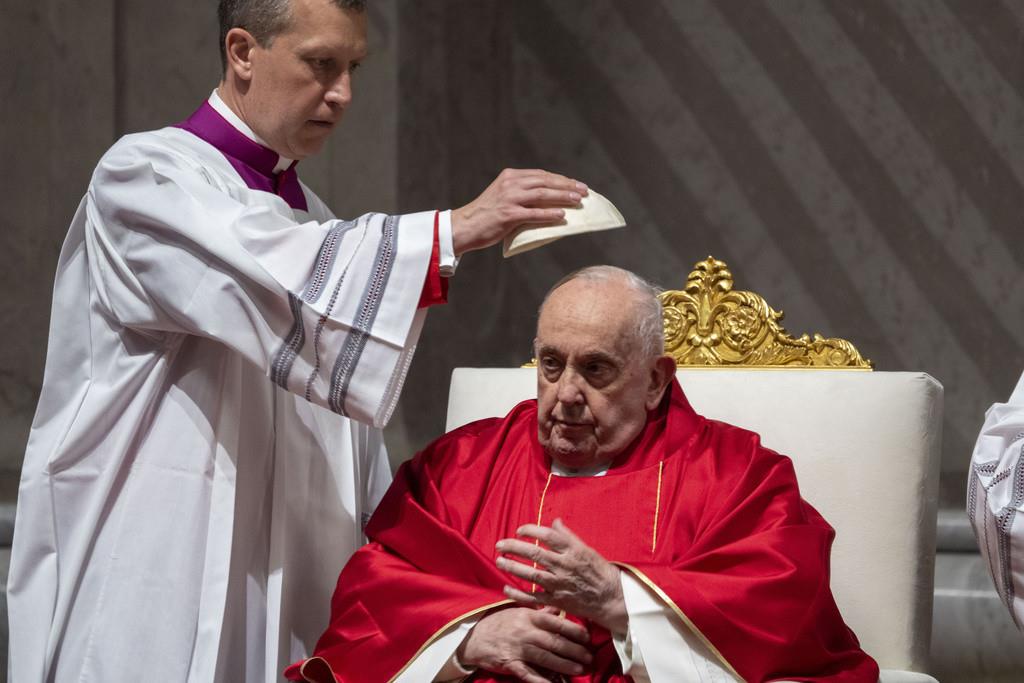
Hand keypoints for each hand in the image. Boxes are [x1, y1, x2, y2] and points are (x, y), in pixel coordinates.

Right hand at [450, 168, 587, 255]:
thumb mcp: (503, 197)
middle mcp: (510, 184)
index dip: (560, 179)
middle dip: (567, 185)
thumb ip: (522, 195)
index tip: (575, 184)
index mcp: (510, 177)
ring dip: (563, 197)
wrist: (464, 226)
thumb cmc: (486, 215)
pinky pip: (534, 213)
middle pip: (545, 181)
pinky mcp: (508, 215)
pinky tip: (562, 215)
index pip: (541, 175)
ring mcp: (509, 199)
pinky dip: (549, 214)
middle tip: (584, 191)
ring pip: (542, 194)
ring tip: (578, 201)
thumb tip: (548, 202)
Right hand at [457, 606, 592, 682]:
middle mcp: (525, 632)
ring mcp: (518, 649)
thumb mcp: (518, 612)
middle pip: (554, 642)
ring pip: (545, 658)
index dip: (574, 630)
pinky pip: (529, 674)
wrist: (474, 638)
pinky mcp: (511, 664)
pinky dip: (542, 681)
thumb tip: (559, 610)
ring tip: (579, 670)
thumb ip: (540, 612)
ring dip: (564, 665)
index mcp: (528, 616)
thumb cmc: (499, 623)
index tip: (587, 637)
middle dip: (574, 650)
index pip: (556, 623)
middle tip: (589, 657)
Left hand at [495, 519, 627, 635]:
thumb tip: (555, 521)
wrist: (611, 598)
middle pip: (535, 554)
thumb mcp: (586, 549)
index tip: (519, 530)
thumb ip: (568, 536)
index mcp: (573, 550)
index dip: (531, 531)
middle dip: (514, 548)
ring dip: (513, 567)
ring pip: (532, 575)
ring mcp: (560, 584)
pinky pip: (534, 597)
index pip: (548, 536)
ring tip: (499, 561)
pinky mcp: (557, 600)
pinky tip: (506, 588)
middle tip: (499, 544)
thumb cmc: (599, 571)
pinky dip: (519, 593)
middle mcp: (565, 566)